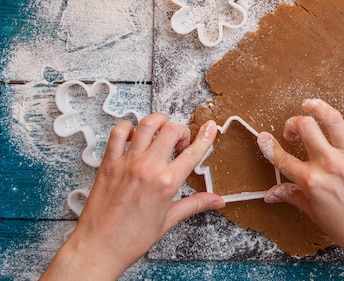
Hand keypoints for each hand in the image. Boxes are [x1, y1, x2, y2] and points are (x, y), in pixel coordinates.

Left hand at [41, 113, 224, 280]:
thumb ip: (194, 204)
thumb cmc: (130, 238)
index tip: (210, 128)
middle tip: (180, 143)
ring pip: (146, 124)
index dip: (206, 137)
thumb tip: (216, 201)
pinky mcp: (108, 163)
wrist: (99, 248)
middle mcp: (147, 168)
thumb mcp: (168, 220)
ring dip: (158, 123)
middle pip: (171, 130)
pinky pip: (118, 133)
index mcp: (166, 183)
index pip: (193, 152)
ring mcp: (127, 163)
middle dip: (181, 131)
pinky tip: (133, 137)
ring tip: (160, 132)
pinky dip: (127, 128)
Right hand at [256, 87, 343, 280]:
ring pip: (331, 119)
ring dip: (317, 106)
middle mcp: (328, 165)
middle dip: (293, 123)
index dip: (269, 146)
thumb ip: (293, 197)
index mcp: (311, 182)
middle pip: (305, 128)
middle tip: (292, 130)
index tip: (263, 138)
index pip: (283, 159)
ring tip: (309, 104)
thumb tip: (271, 193)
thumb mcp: (315, 214)